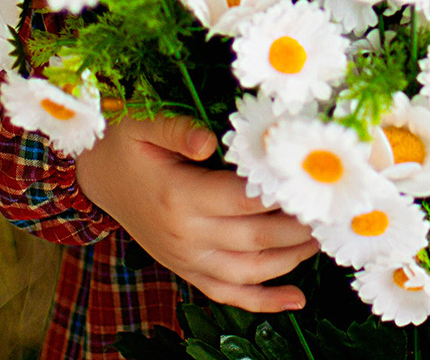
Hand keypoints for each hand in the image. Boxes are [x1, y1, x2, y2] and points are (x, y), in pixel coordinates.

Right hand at [74, 115, 317, 311]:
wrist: (96, 178)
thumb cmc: (125, 145)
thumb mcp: (143, 126)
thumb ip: (177, 130)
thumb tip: (210, 140)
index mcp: (180, 196)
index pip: (246, 199)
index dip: (284, 192)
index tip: (317, 181)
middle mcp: (186, 235)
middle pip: (257, 237)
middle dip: (300, 227)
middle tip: (333, 210)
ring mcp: (187, 258)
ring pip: (250, 271)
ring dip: (292, 260)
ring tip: (322, 239)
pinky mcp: (187, 270)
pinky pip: (228, 294)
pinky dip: (264, 302)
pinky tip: (297, 299)